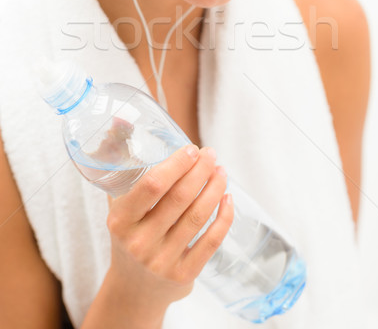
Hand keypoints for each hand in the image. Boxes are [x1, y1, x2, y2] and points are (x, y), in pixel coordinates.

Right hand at [104, 145, 233, 321]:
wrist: (133, 290)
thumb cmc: (129, 235)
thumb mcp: (116, 206)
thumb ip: (120, 167)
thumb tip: (118, 121)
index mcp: (120, 221)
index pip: (151, 186)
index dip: (176, 164)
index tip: (191, 149)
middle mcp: (140, 242)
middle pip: (179, 198)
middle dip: (200, 170)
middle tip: (211, 154)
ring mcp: (162, 261)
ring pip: (197, 217)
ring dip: (214, 188)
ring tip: (221, 171)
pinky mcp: (184, 274)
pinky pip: (211, 241)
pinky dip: (224, 217)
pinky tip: (228, 198)